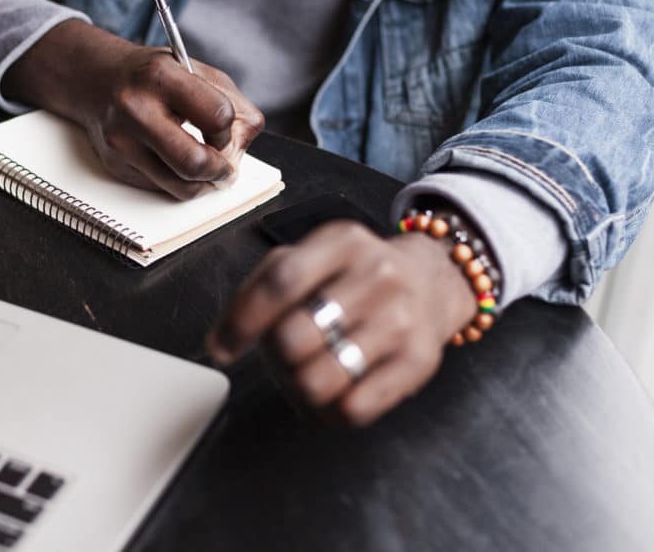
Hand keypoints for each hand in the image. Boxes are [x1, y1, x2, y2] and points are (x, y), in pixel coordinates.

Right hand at [3, 20, 264, 199]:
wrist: (97, 79)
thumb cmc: (154, 76)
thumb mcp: (197, 71)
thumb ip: (232, 105)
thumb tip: (239, 150)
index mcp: (161, 76)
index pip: (217, 116)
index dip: (229, 131)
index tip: (224, 132)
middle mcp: (135, 108)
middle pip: (194, 162)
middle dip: (220, 171)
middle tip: (226, 169)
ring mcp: (121, 141)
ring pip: (179, 186)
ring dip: (203, 184)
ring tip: (208, 171)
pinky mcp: (115, 165)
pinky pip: (161, 188)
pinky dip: (179, 183)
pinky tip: (178, 164)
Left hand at [206, 221, 474, 425]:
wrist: (434, 282)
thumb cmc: (354, 276)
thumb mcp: (311, 259)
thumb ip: (261, 288)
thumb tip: (220, 342)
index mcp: (341, 242)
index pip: (281, 281)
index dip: (242, 320)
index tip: (221, 349)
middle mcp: (376, 276)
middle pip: (295, 336)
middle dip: (276, 357)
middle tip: (283, 356)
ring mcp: (400, 319)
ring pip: (319, 380)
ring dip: (299, 389)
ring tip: (307, 375)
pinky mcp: (417, 362)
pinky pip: (353, 408)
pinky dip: (330, 410)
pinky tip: (334, 392)